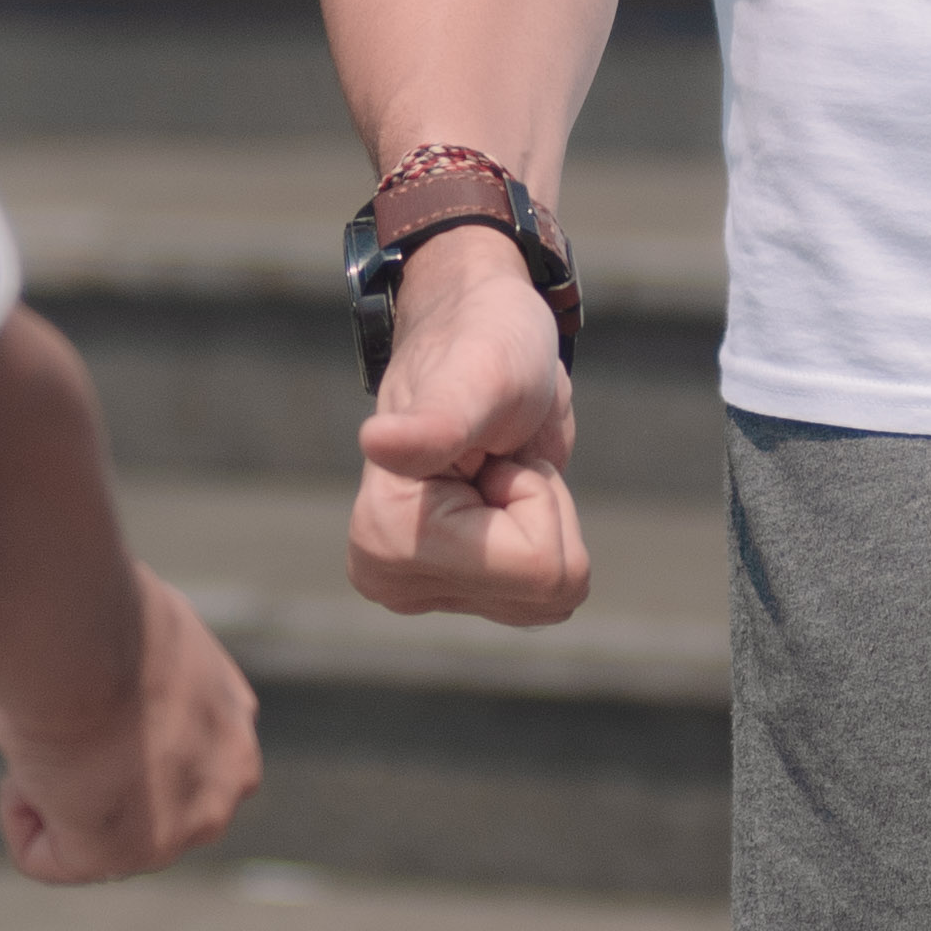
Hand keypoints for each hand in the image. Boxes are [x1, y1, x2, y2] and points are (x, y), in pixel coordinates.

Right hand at [0, 566, 259, 882]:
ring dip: (53, 789)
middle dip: (91, 775)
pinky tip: (28, 766)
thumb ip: (145, 666)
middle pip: (137, 799)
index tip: (86, 693)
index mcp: (234, 720)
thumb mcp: (143, 628)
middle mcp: (226, 782)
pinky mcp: (118, 856)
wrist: (75, 632)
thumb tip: (111, 663)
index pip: (175, 750)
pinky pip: (46, 857)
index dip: (116, 731)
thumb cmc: (94, 611)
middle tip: (63, 719)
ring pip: (90, 832)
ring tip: (48, 735)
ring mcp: (180, 827)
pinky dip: (19, 815)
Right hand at [347, 226, 591, 626]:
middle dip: (541, 508)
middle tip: (496, 455)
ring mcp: (425, 590)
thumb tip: (378, 443)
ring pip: (552, 596)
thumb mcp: (477, 377)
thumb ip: (437, 423)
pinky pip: (547, 593)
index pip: (538, 568)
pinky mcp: (457, 593)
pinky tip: (496, 488)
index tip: (488, 448)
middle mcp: (391, 577)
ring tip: (494, 465)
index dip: (535, 493)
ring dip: (541, 516)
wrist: (478, 333)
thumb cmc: (482, 343)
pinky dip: (540, 529)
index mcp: (385, 539)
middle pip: (548, 592)